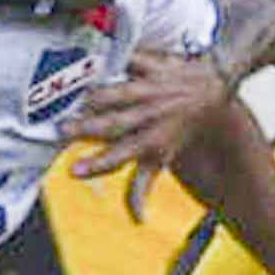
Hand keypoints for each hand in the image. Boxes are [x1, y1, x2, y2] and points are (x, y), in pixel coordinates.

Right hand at [71, 47, 237, 216]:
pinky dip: (120, 56)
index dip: (97, 165)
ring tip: (73, 97)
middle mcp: (150, 117)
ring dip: (98, 95)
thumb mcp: (162, 160)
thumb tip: (137, 219)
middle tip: (61, 129)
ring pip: (121, 93)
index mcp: (150, 141)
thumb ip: (142, 187)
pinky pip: (137, 60)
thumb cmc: (180, 130)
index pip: (119, 157)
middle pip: (114, 124)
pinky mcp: (155, 65)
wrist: (213, 93)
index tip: (73, 171)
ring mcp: (153, 90)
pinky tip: (98, 55)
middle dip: (89, 127)